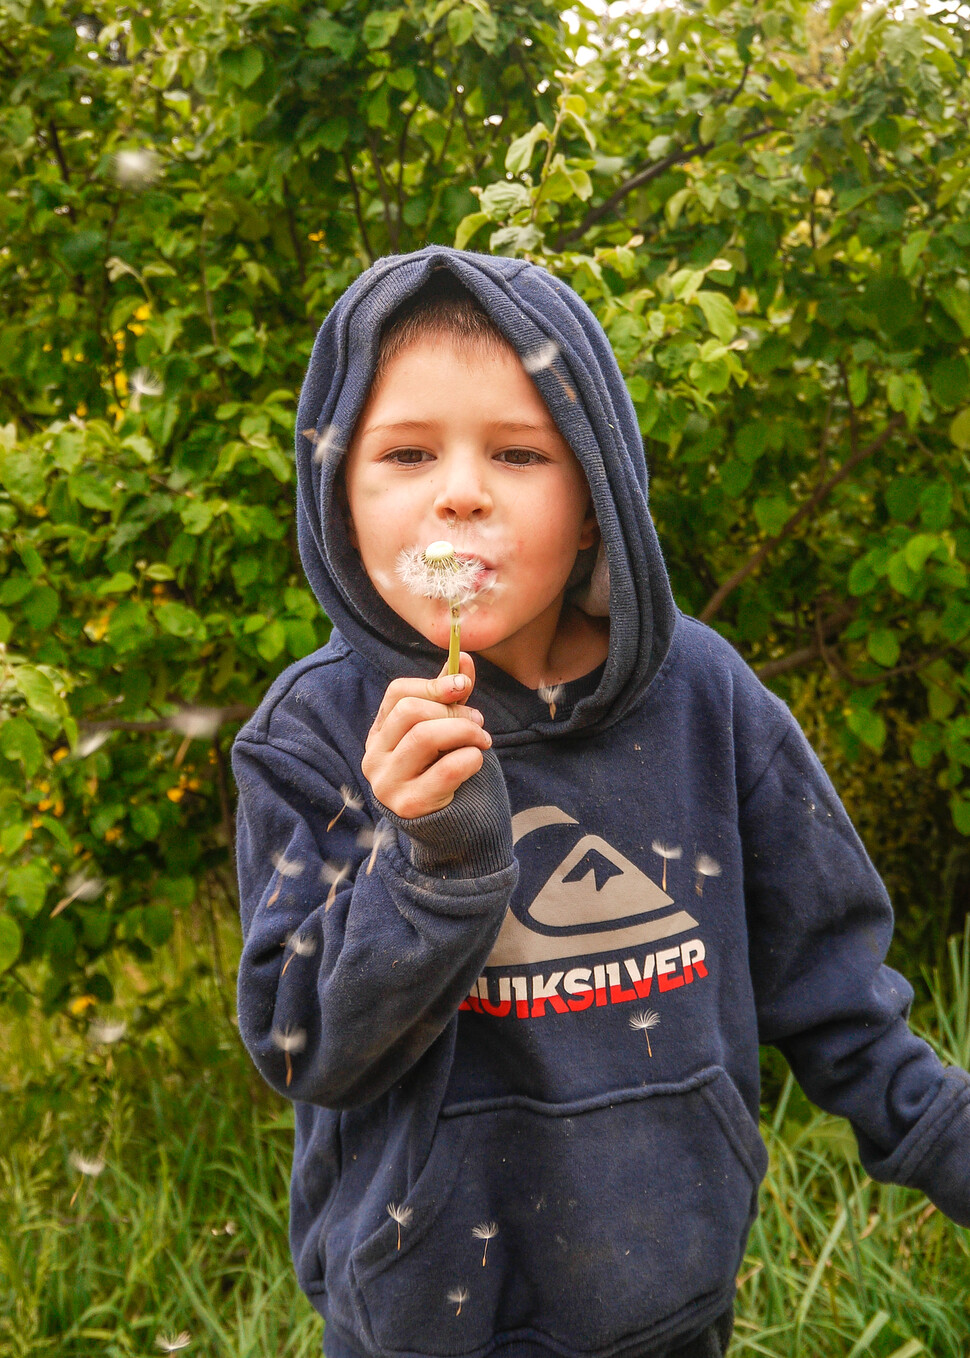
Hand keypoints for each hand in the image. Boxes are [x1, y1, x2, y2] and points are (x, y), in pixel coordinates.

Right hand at [361, 652, 491, 819]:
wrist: (457, 833)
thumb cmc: (448, 774)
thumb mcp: (446, 732)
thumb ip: (451, 697)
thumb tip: (464, 657)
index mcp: (380, 735)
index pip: (397, 694)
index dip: (433, 684)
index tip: (463, 687)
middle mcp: (374, 758)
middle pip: (409, 712)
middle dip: (452, 711)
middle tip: (479, 723)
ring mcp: (387, 784)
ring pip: (424, 736)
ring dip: (463, 732)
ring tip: (482, 740)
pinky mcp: (409, 806)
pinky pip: (446, 769)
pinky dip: (469, 758)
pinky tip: (476, 761)